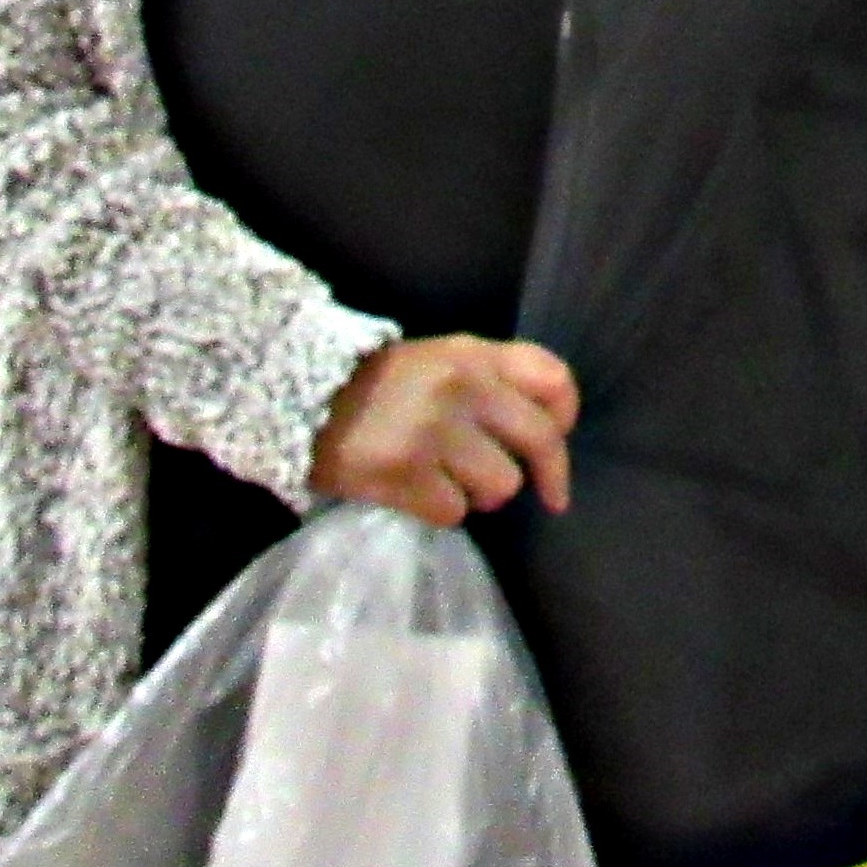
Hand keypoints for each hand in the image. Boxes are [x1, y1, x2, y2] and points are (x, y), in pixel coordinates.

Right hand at [308, 335, 577, 527]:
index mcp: (473, 355)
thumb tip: (546, 428)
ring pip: (501, 485)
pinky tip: (416, 492)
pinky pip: (455, 511)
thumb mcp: (439, 361)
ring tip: (449, 480)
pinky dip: (440, 510)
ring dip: (481, 493)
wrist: (300, 399)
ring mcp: (432, 432)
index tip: (560, 437)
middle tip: (551, 497)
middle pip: (541, 440)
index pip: (552, 378)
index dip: (566, 414)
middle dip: (551, 474)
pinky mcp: (404, 473)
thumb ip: (491, 382)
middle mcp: (461, 388)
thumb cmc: (380, 387)